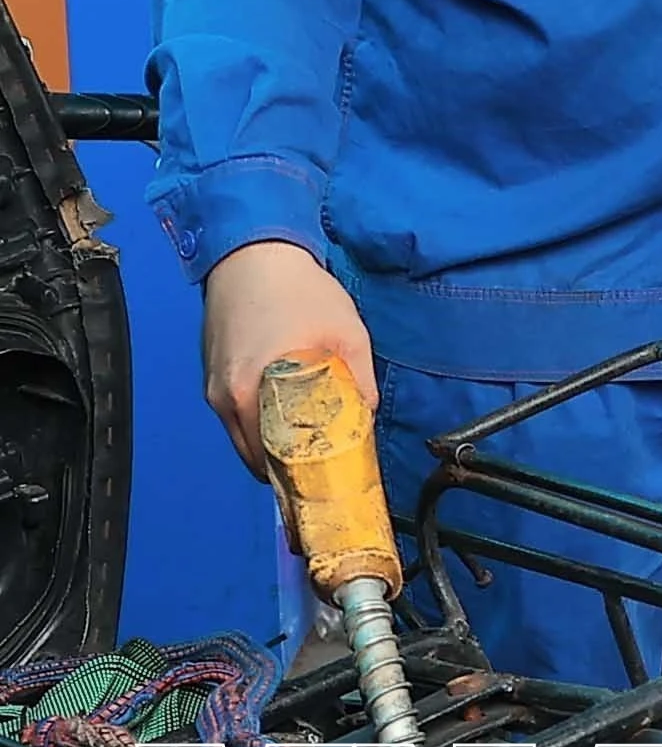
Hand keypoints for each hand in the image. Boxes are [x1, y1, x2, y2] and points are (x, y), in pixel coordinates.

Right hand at [201, 240, 373, 480]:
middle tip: (318, 477)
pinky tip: (284, 423)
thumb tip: (365, 419)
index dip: (299, 481)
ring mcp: (213, 390)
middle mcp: (225, 401)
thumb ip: (359, 383)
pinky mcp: (210, 377)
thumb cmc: (300, 293)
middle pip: (255, 458)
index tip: (322, 492)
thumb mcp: (348, 336)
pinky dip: (257, 429)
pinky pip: (234, 419)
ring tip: (305, 455)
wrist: (252, 255)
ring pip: (242, 440)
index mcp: (253, 395)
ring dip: (270, 451)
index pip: (273, 461)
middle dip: (286, 472)